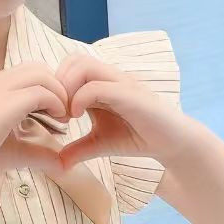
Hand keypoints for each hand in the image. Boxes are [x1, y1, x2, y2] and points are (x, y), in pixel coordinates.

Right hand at [0, 63, 68, 187]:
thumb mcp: (15, 151)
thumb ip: (39, 153)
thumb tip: (62, 165)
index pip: (29, 73)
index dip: (49, 88)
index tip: (58, 112)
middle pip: (38, 68)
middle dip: (58, 86)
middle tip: (64, 112)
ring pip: (41, 75)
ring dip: (59, 93)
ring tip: (63, 116)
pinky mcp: (2, 105)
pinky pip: (39, 93)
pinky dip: (56, 103)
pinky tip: (58, 120)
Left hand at [54, 53, 188, 167]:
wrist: (172, 143)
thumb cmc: (138, 138)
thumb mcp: (100, 144)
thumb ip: (78, 149)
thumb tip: (57, 165)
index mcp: (100, 84)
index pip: (69, 67)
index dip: (54, 86)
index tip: (51, 112)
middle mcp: (109, 77)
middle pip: (73, 59)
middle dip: (57, 82)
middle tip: (56, 110)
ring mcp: (120, 82)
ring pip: (83, 65)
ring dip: (66, 87)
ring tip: (66, 113)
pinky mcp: (129, 94)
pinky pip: (97, 86)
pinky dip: (79, 98)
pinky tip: (76, 116)